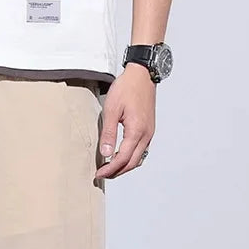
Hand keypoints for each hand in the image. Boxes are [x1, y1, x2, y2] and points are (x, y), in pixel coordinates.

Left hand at [95, 64, 156, 178]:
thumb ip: (109, 133)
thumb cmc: (127, 88)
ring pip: (138, 159)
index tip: (98, 174)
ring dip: (124, 167)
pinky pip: (141, 151)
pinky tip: (120, 157)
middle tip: (102, 175)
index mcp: (137, 131)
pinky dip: (130, 159)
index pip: (122, 159)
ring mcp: (149, 133)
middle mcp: (146, 135)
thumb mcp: (112, 110)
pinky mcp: (149, 130)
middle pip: (132, 163)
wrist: (142, 74)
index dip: (110, 169)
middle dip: (116, 172)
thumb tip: (106, 154)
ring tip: (109, 169)